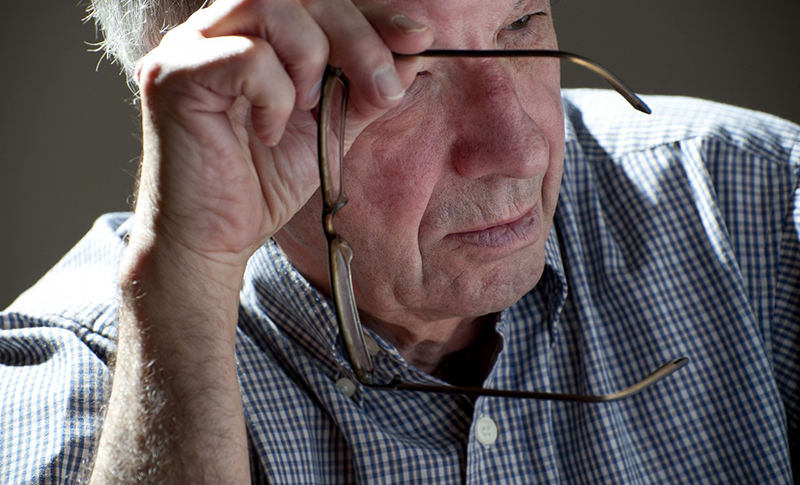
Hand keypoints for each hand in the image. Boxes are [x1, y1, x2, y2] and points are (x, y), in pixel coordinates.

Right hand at [132, 0, 433, 276]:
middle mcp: (217, 27)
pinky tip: (269, 133)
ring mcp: (189, 46)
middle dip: (356, 34)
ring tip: (309, 107)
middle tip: (383, 87)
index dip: (370, 14)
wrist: (215, 239)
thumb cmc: (263, 183)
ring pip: (269, 4)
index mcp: (253, 32)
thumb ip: (364, 87)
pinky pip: (247, 57)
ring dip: (312, 57)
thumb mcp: (330, 127)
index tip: (416, 38)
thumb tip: (411, 50)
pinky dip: (276, 97)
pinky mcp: (172, 75)